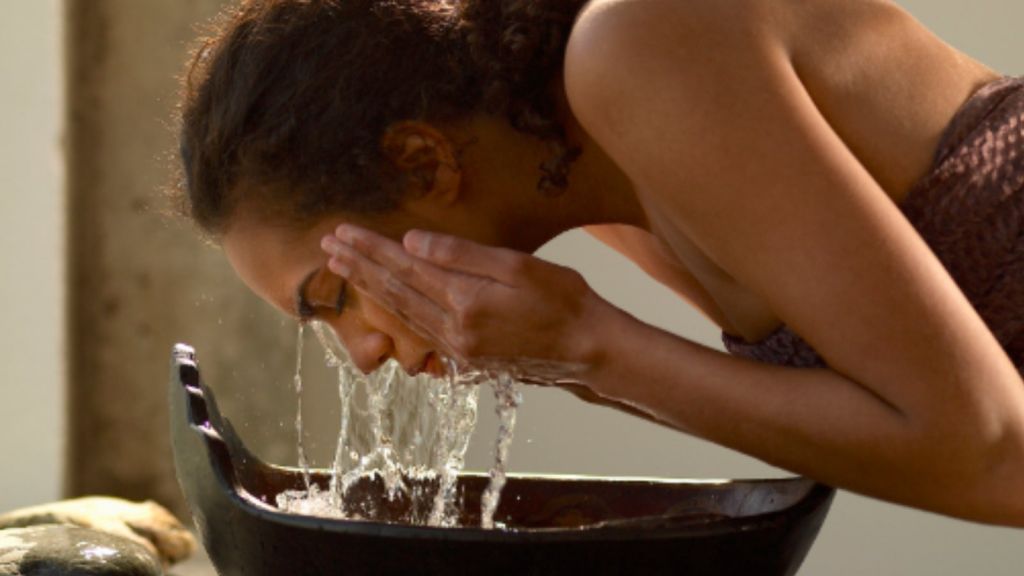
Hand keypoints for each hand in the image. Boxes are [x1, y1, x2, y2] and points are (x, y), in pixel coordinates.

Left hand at [321, 225, 613, 379]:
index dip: (371, 248)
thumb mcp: (519, 267)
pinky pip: (418, 331)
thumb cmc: (564, 300)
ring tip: (343, 269)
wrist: (589, 351)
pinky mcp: (466, 361)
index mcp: (464, 301)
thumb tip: (411, 241)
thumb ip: (462, 255)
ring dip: (370, 288)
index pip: (405, 268)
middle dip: (358, 266)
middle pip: (394, 292)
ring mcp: (457, 350)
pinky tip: (383, 301)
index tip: (342, 232)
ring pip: (401, 313)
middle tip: (327, 246)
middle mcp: (453, 330)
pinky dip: (394, 311)